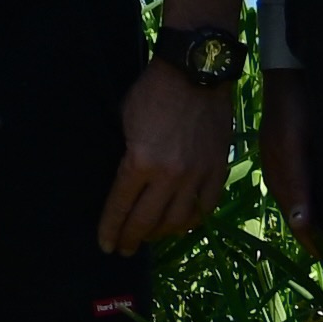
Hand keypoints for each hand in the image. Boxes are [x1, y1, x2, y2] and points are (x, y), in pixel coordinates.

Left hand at [94, 57, 234, 255]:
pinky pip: (206, 207)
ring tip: (149, 237)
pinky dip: (192, 220)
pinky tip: (181, 224)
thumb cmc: (152, 92)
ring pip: (178, 221)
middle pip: (147, 221)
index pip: (121, 207)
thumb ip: (126, 157)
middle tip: (123, 249)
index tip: (105, 245)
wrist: (196, 72)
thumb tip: (124, 183)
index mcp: (140, 163)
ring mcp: (197, 175)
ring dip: (161, 234)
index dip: (110, 229)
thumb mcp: (125, 122)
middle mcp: (169, 176)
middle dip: (131, 238)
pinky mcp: (218, 170)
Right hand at [255, 83, 322, 261]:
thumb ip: (298, 183)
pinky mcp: (299, 154)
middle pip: (302, 215)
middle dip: (320, 234)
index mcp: (279, 179)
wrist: (292, 73)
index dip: (314, 242)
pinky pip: (310, 186)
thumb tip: (302, 225)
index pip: (298, 222)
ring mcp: (289, 166)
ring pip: (307, 202)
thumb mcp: (293, 147)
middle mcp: (283, 177)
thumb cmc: (294, 109)